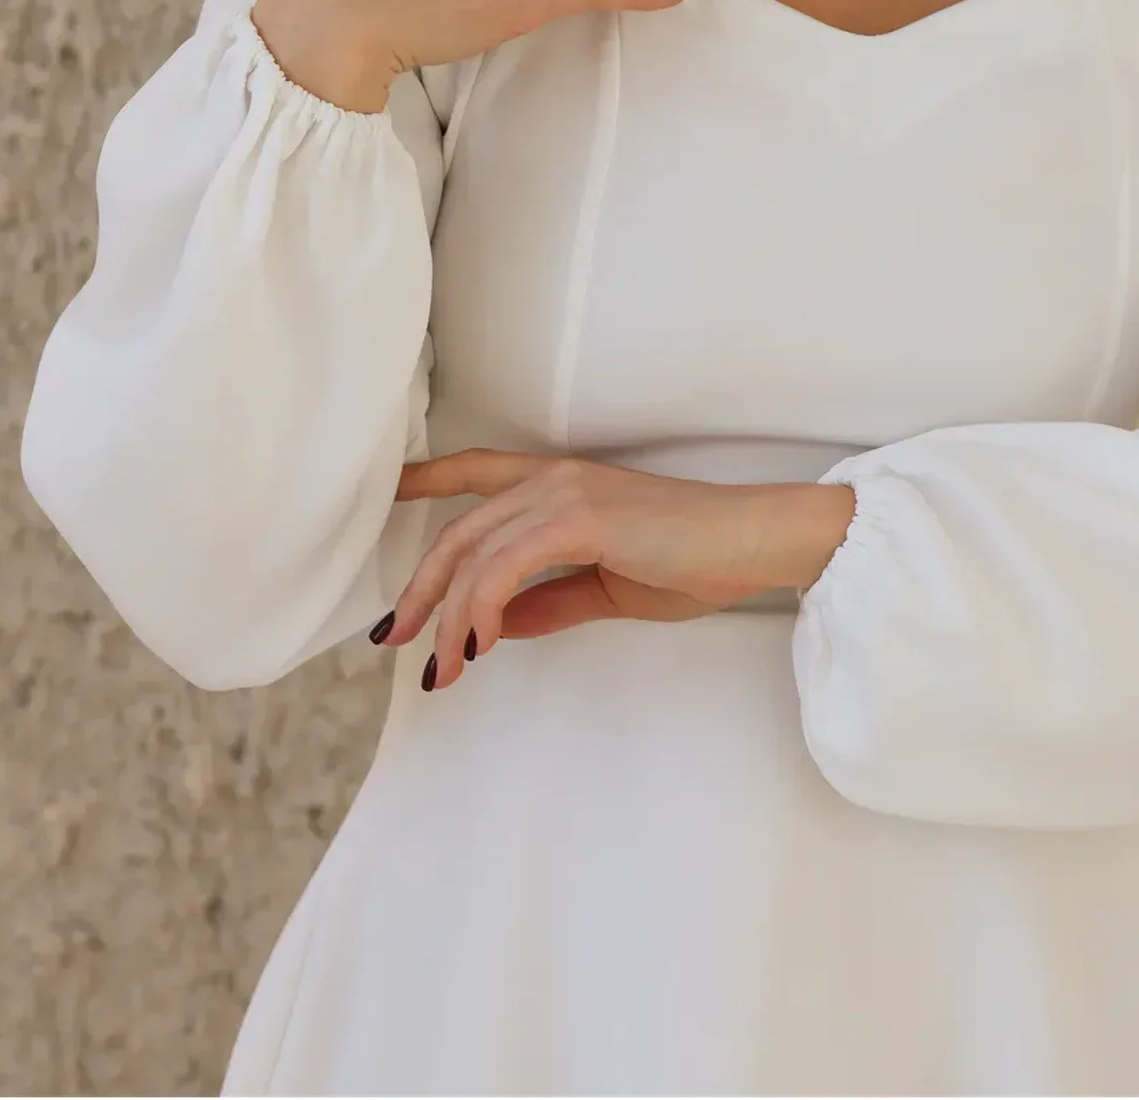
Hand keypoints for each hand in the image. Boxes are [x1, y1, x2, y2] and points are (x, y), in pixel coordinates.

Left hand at [380, 448, 855, 690]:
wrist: (750, 542)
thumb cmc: (694, 561)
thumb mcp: (605, 588)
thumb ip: (547, 602)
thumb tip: (495, 624)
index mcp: (558, 485)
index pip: (476, 472)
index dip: (426, 480)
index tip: (387, 496)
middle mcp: (550, 479)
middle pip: (458, 531)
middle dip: (420, 589)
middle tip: (397, 640)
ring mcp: (562, 494)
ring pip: (472, 555)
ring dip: (447, 616)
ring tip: (441, 666)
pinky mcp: (578, 519)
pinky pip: (502, 567)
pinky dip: (478, 607)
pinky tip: (478, 644)